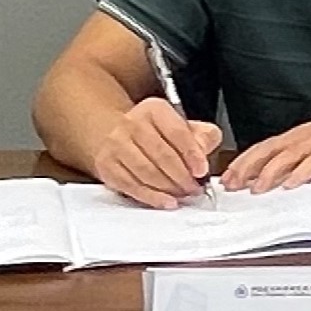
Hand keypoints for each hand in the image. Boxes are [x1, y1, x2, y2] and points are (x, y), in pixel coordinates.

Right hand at [91, 98, 222, 208]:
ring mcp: (117, 144)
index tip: (202, 170)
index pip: (177, 132)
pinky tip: (165, 201)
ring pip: (146, 172)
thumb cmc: (154, 133)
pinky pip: (132, 185)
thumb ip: (201, 135)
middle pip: (161, 155)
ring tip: (182, 195)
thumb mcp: (181, 125)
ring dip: (168, 188)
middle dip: (181, 176)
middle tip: (194, 188)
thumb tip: (203, 151)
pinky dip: (152, 197)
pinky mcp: (107, 165)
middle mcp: (132, 123)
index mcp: (154, 109)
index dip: (192, 154)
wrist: (116, 133)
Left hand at [224, 113, 310, 192]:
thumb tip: (278, 176)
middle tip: (233, 183)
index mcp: (303, 134)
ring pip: (288, 156)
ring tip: (256, 188)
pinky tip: (290, 184)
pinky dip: (300, 173)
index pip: (267, 146)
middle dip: (249, 167)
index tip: (229, 176)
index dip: (246, 161)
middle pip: (271, 149)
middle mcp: (309, 135)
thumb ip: (301, 158)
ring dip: (270, 172)